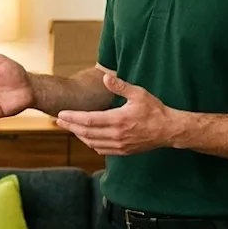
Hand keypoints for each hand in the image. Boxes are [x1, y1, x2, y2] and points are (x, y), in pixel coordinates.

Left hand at [55, 73, 175, 155]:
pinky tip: (87, 137)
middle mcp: (117, 135)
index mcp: (118, 119)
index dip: (72, 118)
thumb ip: (121, 86)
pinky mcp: (123, 151)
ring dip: (79, 135)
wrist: (168, 130)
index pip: (88, 120)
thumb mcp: (139, 94)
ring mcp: (119, 145)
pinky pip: (101, 149)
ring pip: (92, 142)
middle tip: (58, 121)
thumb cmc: (154, 110)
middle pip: (86, 132)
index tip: (61, 115)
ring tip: (70, 127)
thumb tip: (107, 77)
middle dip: (70, 127)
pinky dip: (90, 143)